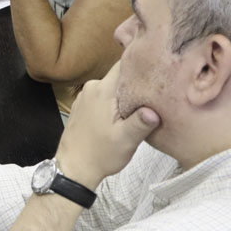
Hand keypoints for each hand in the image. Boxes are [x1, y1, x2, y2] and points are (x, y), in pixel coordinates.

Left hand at [55, 62, 159, 190]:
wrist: (73, 168)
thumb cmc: (100, 155)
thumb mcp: (126, 141)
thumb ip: (140, 123)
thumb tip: (155, 111)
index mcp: (103, 90)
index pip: (123, 63)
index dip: (140, 62)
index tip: (157, 64)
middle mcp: (92, 88)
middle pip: (119, 74)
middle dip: (136, 80)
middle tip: (156, 88)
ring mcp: (85, 96)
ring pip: (111, 85)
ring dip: (125, 92)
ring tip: (142, 102)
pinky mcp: (83, 105)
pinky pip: (103, 94)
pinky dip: (114, 100)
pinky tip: (124, 112)